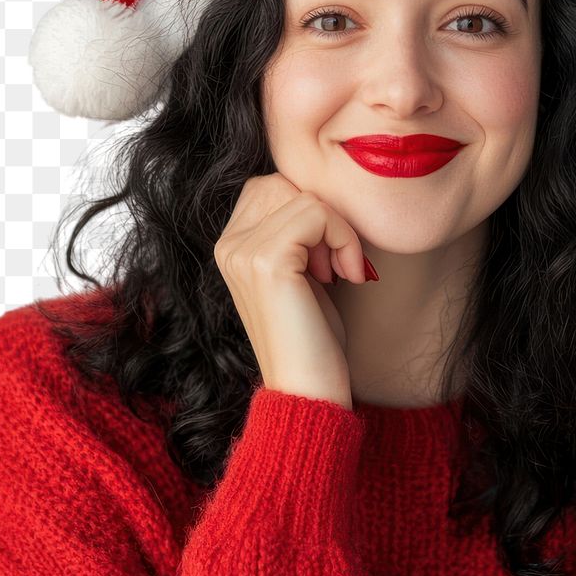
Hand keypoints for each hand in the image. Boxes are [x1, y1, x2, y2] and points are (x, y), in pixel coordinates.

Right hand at [214, 173, 374, 408]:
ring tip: (339, 273)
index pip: (271, 186)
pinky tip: (348, 275)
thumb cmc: (311, 338)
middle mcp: (227, 246)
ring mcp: (242, 252)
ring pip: (304, 196)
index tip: (328, 260)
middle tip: (335, 266)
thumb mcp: (300, 274)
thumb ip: (296, 232)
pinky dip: (344, 239)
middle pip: (284, 183)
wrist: (308, 392)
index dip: (310, 213)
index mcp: (230, 247)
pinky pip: (317, 213)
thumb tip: (319, 192)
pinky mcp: (266, 260)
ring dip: (338, 231)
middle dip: (323, 218)